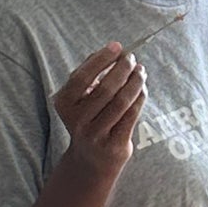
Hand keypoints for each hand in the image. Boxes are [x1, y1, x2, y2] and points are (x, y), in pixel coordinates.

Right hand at [54, 44, 144, 182]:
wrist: (90, 159)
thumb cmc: (88, 117)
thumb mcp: (81, 97)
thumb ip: (92, 73)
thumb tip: (115, 50)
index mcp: (65, 104)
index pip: (82, 77)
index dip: (101, 60)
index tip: (118, 47)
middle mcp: (77, 121)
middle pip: (105, 89)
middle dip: (122, 70)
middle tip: (132, 58)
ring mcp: (96, 135)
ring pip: (121, 102)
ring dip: (134, 83)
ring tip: (141, 71)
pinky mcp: (114, 145)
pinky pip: (131, 116)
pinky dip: (139, 98)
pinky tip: (142, 88)